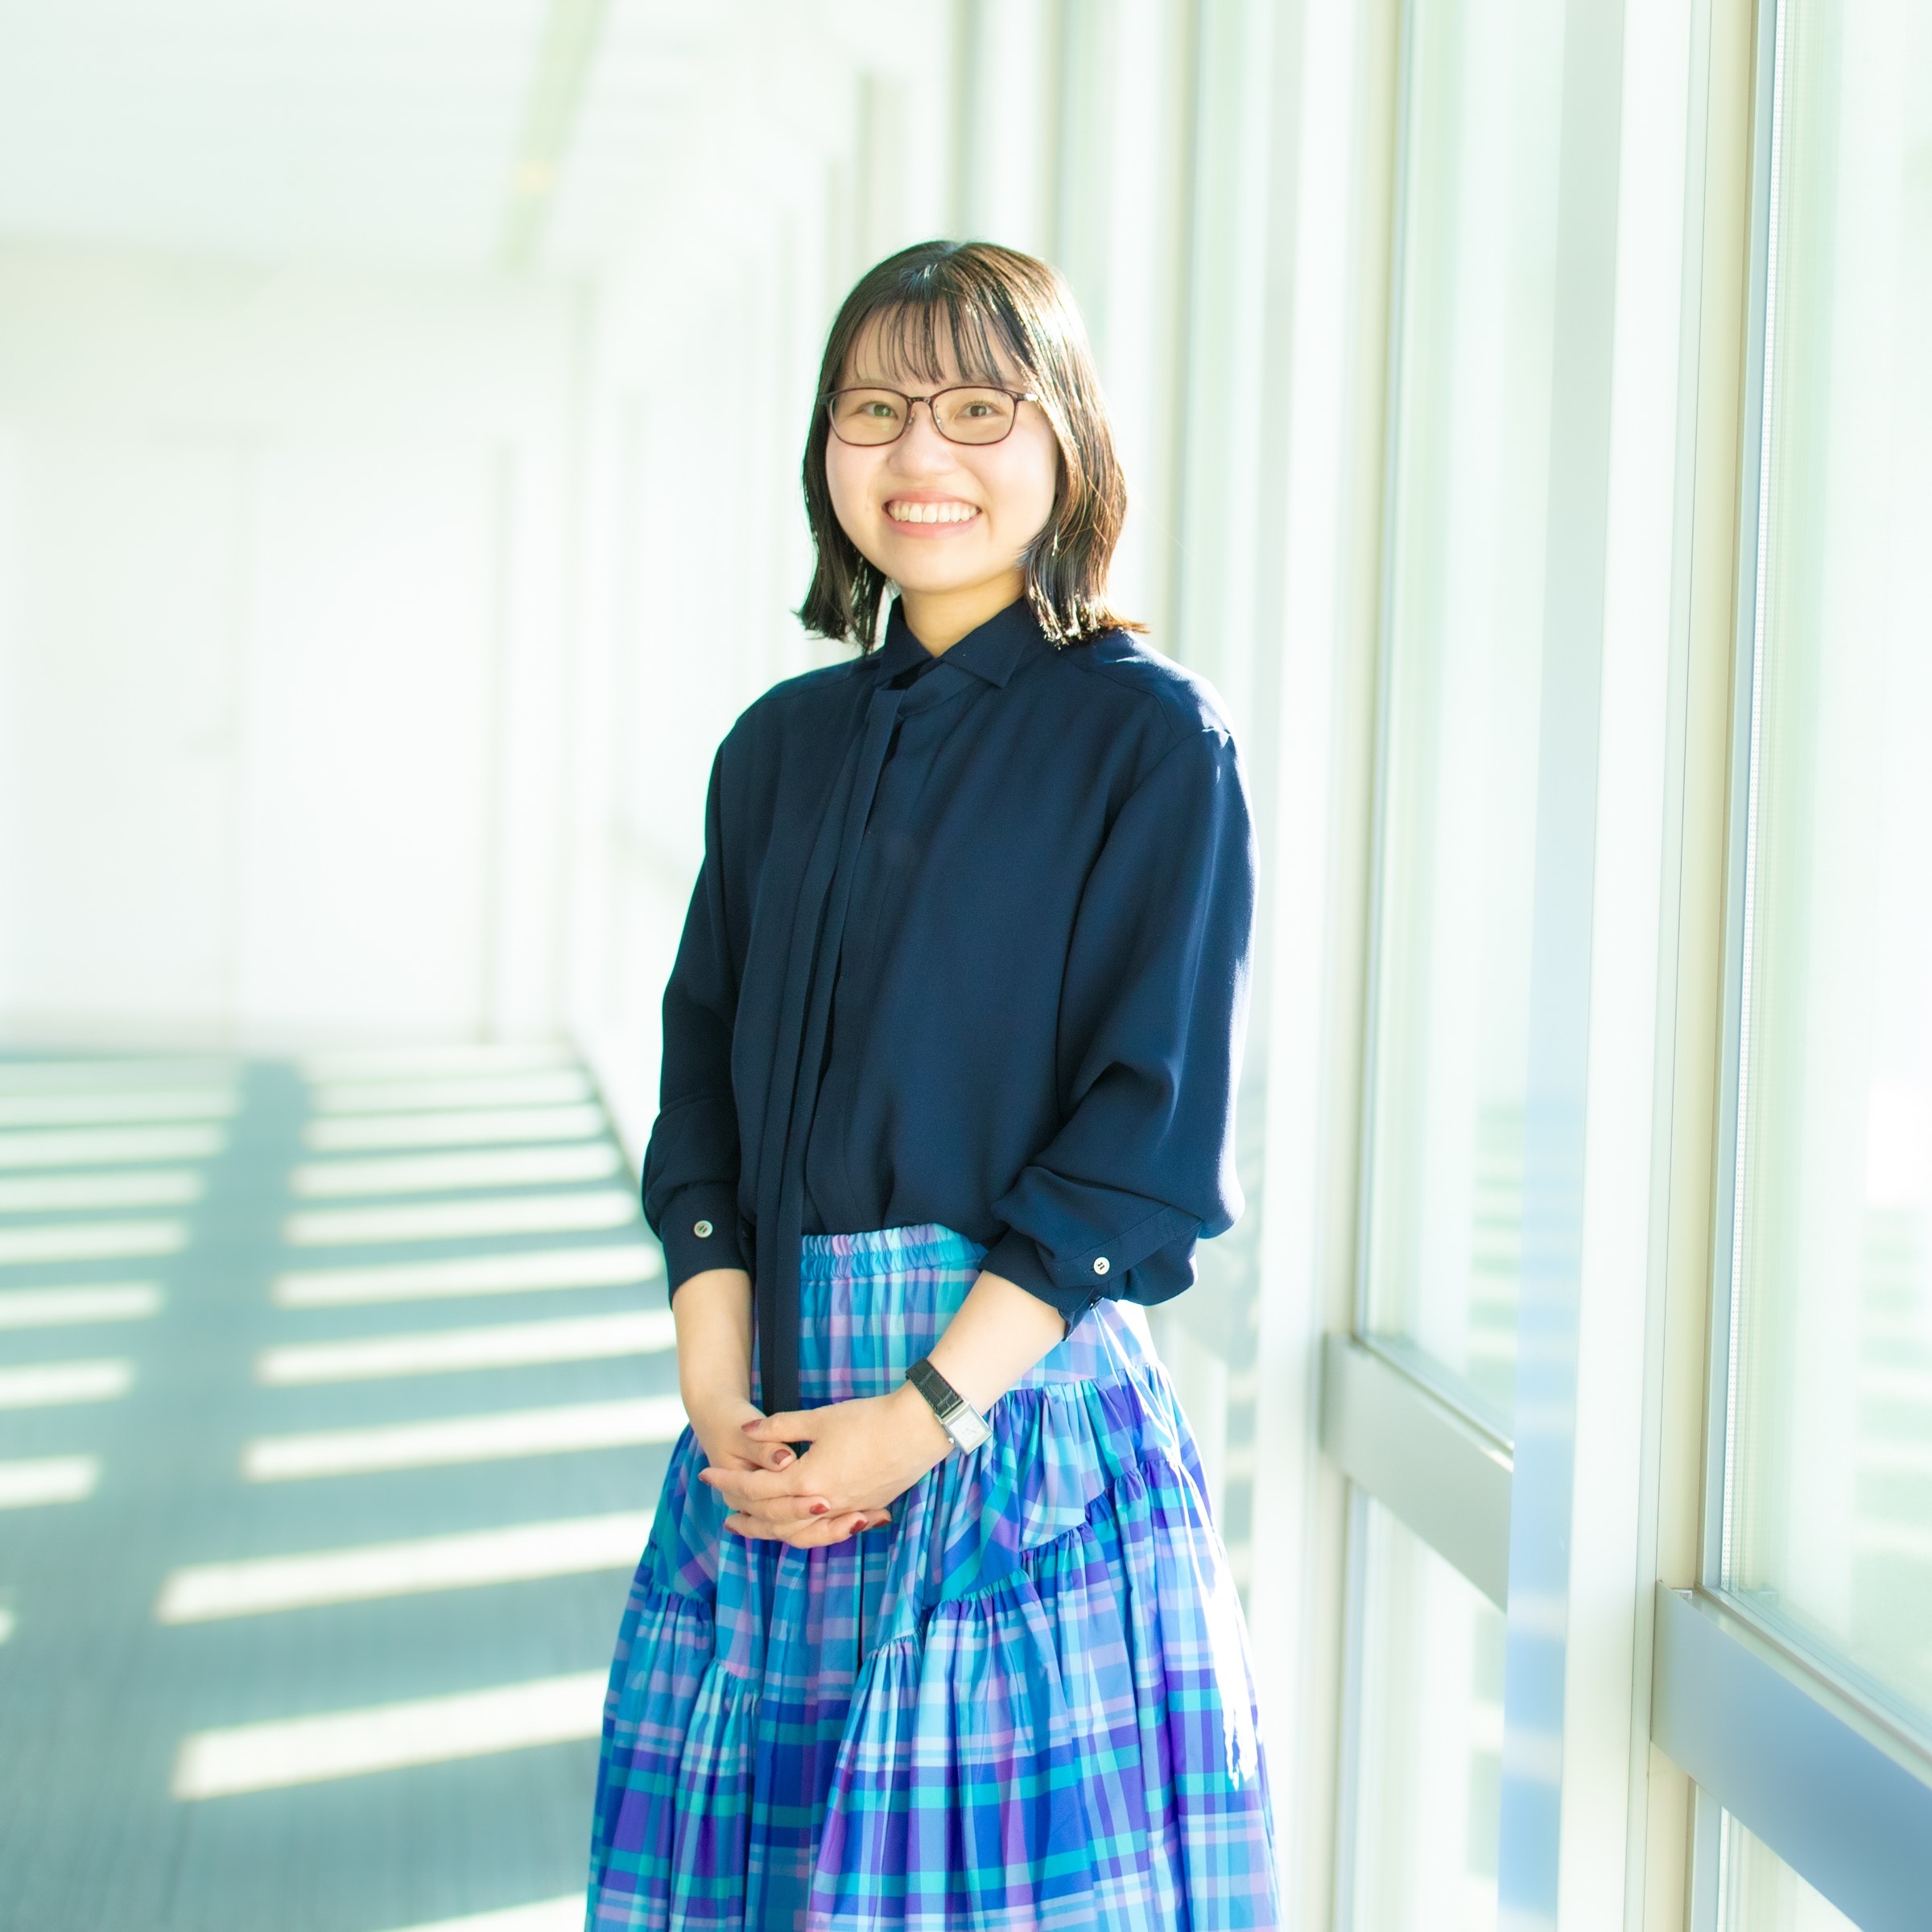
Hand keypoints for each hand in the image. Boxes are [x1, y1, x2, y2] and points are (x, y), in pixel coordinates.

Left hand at [702, 1384, 952, 1546]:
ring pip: (801, 1533)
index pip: (755, 1489)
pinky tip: (802, 1527)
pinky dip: (808, 1533)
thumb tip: (748, 1430)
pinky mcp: (865, 1507)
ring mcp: (847, 1510)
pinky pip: (827, 1531)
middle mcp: (824, 1503)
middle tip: (726, 1517)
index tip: (707, 1477)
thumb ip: (780, 1428)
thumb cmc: (869, 1419)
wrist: (919, 1429)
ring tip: (758, 1528)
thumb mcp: (820, 1418)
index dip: (728, 1483)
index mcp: (807, 1480)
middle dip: (746, 1518)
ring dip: (775, 1532)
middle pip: (774, 1520)